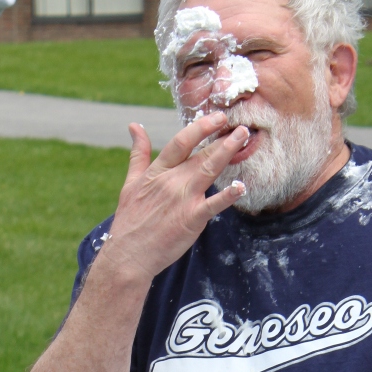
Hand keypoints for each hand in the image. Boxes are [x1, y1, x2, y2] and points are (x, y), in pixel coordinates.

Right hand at [100, 113, 248, 282]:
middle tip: (240, 125)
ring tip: (243, 137)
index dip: (200, 127)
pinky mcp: (192, 218)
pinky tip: (241, 185)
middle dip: (221, 136)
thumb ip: (137, 153)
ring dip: (227, 151)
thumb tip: (134, 126)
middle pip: (200, 152)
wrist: (129, 254)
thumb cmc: (130, 219)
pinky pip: (214, 204)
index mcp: (157, 171)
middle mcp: (172, 181)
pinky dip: (228, 195)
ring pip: (209, 169)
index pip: (181, 142)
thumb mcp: (130, 181)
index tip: (216, 117)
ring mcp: (183, 198)